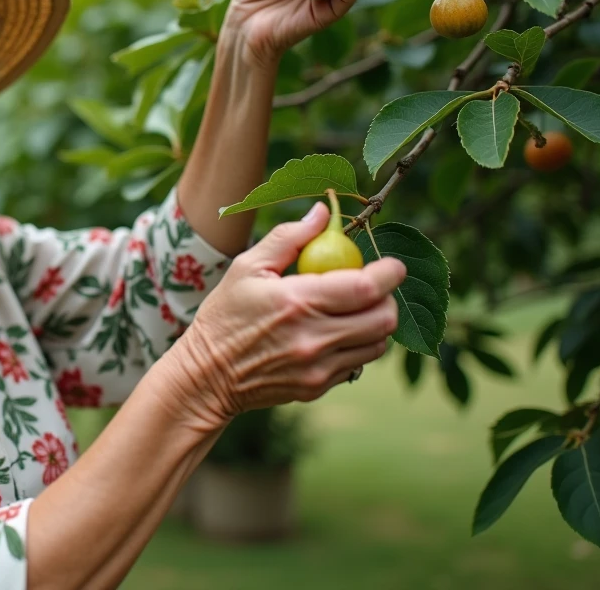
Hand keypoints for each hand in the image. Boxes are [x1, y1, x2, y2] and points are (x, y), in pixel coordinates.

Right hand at [161, 201, 404, 430]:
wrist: (207, 375)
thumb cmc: (224, 314)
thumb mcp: (247, 267)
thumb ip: (289, 237)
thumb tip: (324, 212)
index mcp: (297, 301)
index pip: (366, 287)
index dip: (389, 273)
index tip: (392, 265)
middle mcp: (313, 338)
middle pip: (383, 318)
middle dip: (387, 298)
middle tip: (372, 287)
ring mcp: (318, 367)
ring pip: (378, 344)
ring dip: (376, 323)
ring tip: (355, 310)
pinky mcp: (318, 386)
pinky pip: (358, 364)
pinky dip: (358, 346)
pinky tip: (336, 334)